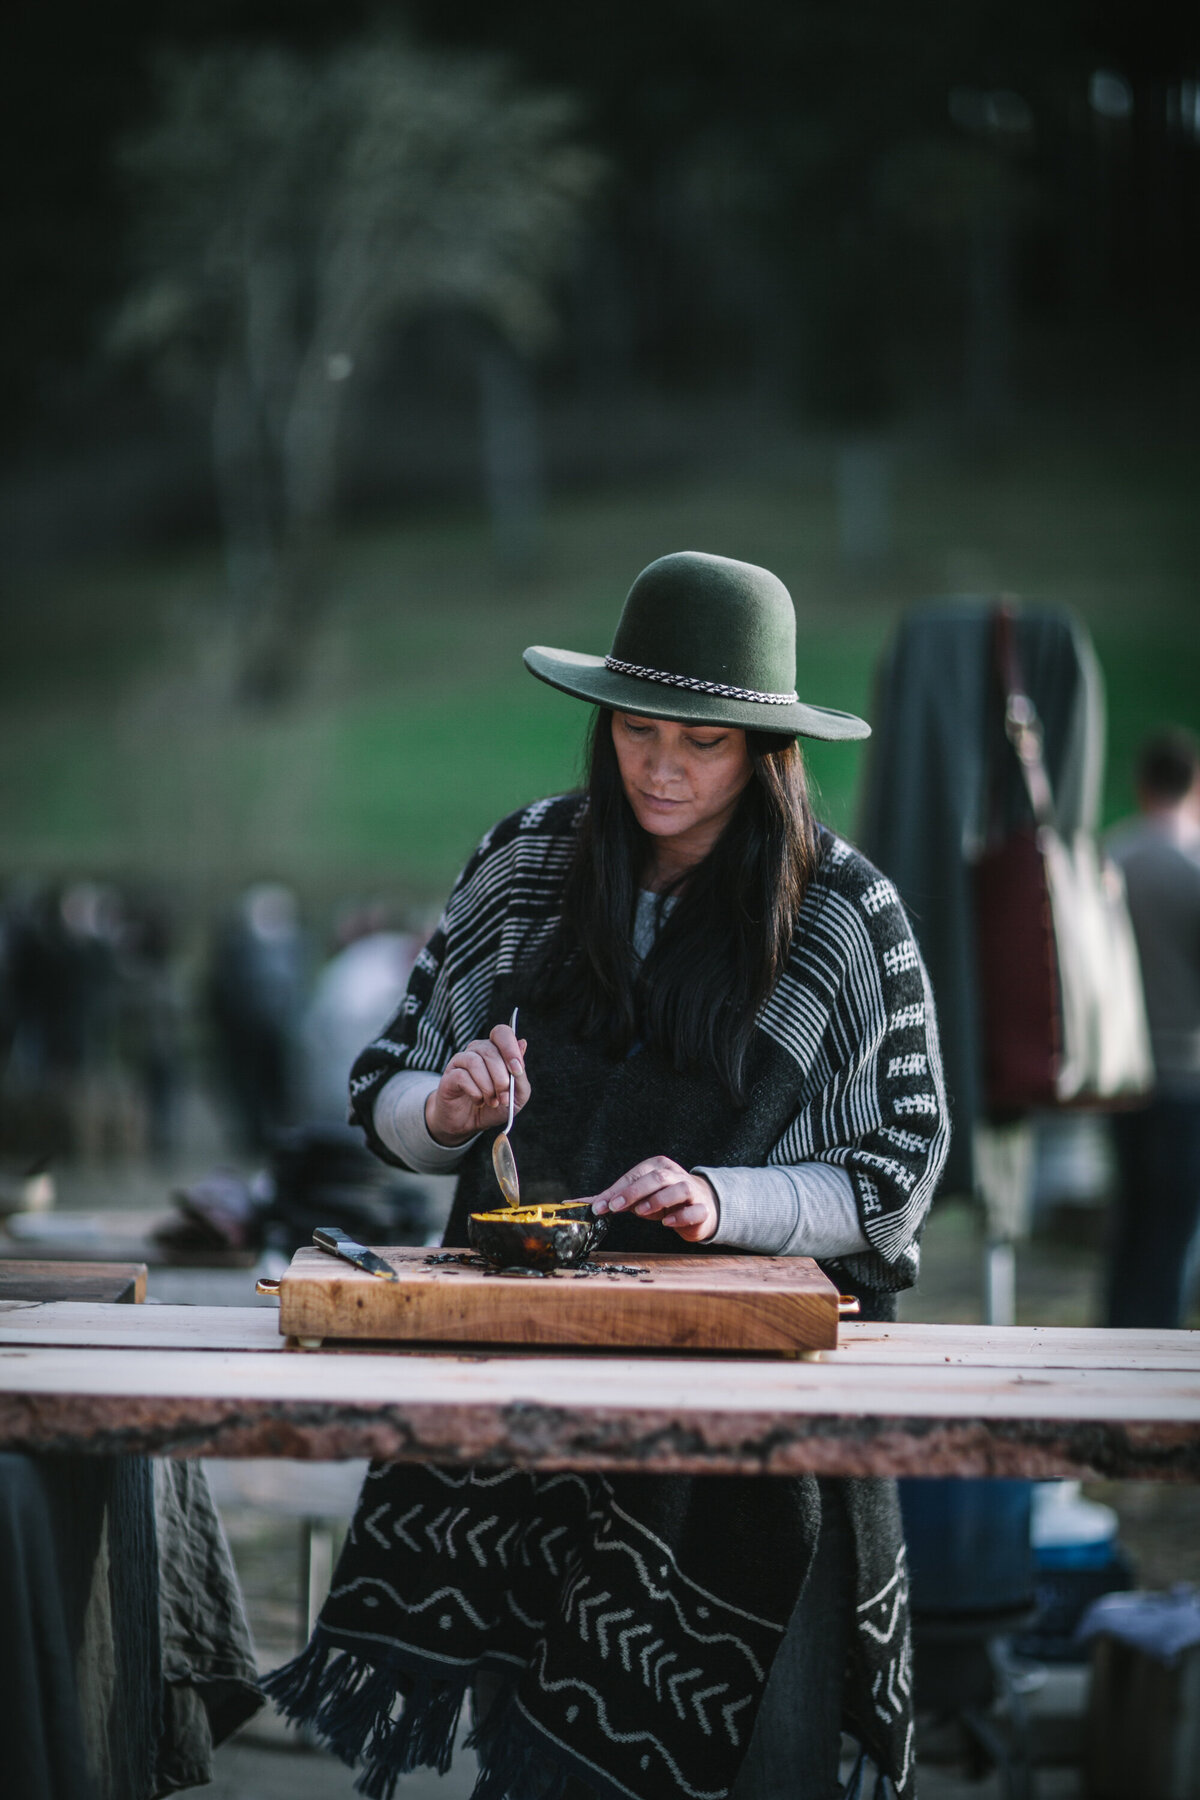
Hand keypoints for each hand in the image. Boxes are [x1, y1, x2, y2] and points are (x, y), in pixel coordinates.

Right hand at [425, 1022, 528, 1145]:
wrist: (470, 1124)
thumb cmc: (495, 1107)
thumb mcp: (517, 1096)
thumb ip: (521, 1073)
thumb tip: (522, 1043)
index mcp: (496, 1050)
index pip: (502, 1033)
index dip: (510, 1049)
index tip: (517, 1070)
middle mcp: (478, 1050)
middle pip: (491, 1051)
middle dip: (501, 1078)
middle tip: (504, 1098)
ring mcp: (462, 1060)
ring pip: (475, 1062)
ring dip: (487, 1087)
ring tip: (492, 1101)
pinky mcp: (450, 1075)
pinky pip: (462, 1076)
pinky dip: (475, 1092)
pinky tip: (478, 1101)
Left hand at [591, 1156, 718, 1243]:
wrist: (700, 1208)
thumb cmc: (664, 1200)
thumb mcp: (638, 1197)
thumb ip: (614, 1198)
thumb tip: (583, 1203)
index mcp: (659, 1166)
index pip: (636, 1175)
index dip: (618, 1190)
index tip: (601, 1205)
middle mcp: (676, 1175)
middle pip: (657, 1178)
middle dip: (634, 1192)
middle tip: (615, 1207)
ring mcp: (692, 1191)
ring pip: (678, 1189)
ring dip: (658, 1200)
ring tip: (641, 1212)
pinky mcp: (703, 1209)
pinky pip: (694, 1211)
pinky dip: (680, 1216)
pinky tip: (667, 1223)